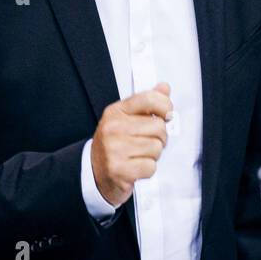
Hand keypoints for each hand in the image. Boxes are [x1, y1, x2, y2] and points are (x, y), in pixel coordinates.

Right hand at [90, 83, 172, 207]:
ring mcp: (114, 149)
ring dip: (153, 155)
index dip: (165, 106)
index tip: (166, 115)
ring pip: (156, 148)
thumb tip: (164, 88)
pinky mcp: (118, 169)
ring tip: (139, 155)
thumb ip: (147, 104)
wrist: (94, 171)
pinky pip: (150, 167)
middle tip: (148, 142)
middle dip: (159, 138)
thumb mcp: (126, 119)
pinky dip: (147, 170)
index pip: (149, 99)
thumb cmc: (115, 144)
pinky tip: (136, 167)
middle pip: (158, 127)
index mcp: (116, 111)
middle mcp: (113, 128)